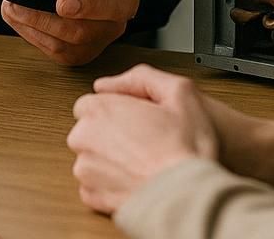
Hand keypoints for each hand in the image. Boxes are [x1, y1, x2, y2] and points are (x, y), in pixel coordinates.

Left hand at [0, 0, 146, 64]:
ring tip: (15, 6)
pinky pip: (63, 49)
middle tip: (62, 3)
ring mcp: (108, 27)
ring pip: (84, 34)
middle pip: (116, 7)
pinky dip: (35, 34)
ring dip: (45, 22)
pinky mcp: (87, 48)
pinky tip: (17, 19)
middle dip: (86, 7)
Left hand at [67, 64, 217, 214]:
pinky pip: (95, 184)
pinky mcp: (92, 197)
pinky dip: (111, 183)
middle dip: (110, 133)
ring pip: (92, 157)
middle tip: (144, 140)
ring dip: (110, 158)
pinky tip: (135, 179)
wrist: (189, 196)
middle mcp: (83, 138)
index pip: (90, 103)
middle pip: (89, 129)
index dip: (116, 109)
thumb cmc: (186, 148)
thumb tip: (109, 83)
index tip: (135, 119)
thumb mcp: (179, 92)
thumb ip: (141, 77)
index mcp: (99, 109)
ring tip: (143, 162)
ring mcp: (86, 170)